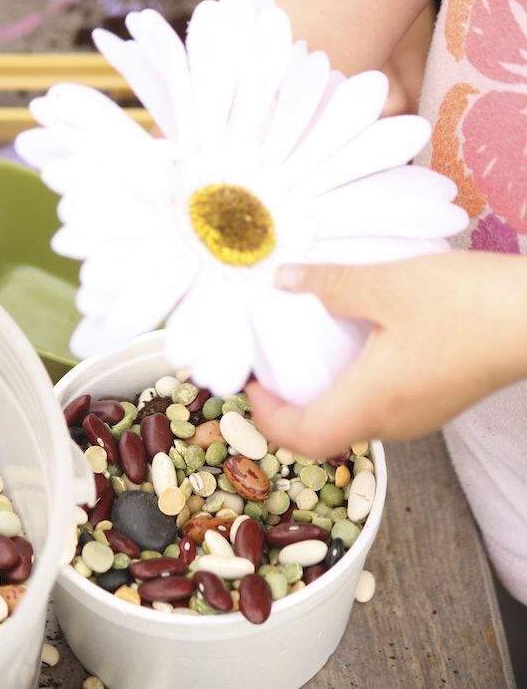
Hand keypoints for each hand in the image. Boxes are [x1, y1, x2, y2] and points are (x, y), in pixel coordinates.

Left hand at [247, 251, 526, 458]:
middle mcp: (394, 421)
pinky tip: (358, 343)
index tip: (250, 381)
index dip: (265, 416)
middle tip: (272, 365)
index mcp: (371, 403)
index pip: (301, 437)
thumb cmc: (468, 305)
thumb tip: (283, 280)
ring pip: (354, 420)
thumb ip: (330, 284)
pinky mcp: (438, 400)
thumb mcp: (388, 285)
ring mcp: (420, 415)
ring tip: (308, 349)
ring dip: (322, 395)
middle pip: (325, 433)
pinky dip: (354, 386)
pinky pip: (381, 406)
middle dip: (289, 406)